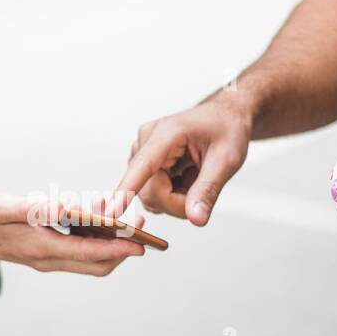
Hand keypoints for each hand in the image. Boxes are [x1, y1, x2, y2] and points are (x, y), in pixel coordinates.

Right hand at [0, 193, 145, 275]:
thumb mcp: (3, 206)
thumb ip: (35, 208)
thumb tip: (66, 207)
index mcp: (41, 248)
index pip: (90, 253)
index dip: (119, 249)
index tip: (142, 243)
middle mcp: (46, 259)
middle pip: (96, 264)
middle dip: (122, 249)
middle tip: (140, 227)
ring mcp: (44, 258)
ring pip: (87, 259)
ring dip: (108, 243)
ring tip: (123, 219)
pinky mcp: (42, 252)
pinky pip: (75, 249)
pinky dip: (90, 237)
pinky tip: (93, 215)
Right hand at [110, 93, 252, 224]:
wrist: (224, 116)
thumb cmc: (227, 130)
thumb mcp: (226, 160)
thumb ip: (208, 190)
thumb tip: (195, 219)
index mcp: (167, 134)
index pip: (142, 167)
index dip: (126, 191)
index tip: (109, 212)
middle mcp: (146, 140)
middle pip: (149, 192)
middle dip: (176, 202)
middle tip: (202, 191)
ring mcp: (142, 151)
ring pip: (149, 195)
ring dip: (175, 198)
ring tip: (195, 177)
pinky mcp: (143, 161)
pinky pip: (151, 191)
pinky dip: (172, 194)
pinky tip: (185, 177)